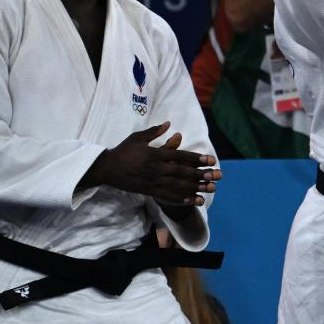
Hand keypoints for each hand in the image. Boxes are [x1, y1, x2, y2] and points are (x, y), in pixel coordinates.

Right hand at [83, 122, 221, 206]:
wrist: (106, 168)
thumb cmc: (123, 151)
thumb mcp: (138, 138)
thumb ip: (154, 131)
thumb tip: (168, 123)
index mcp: (155, 154)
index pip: (180, 156)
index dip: (197, 158)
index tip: (211, 160)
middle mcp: (156, 168)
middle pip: (183, 172)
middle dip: (201, 174)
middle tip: (217, 176)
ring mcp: (153, 181)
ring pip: (178, 185)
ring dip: (196, 187)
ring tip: (210, 189)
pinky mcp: (148, 190)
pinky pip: (167, 195)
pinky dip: (181, 198)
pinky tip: (193, 200)